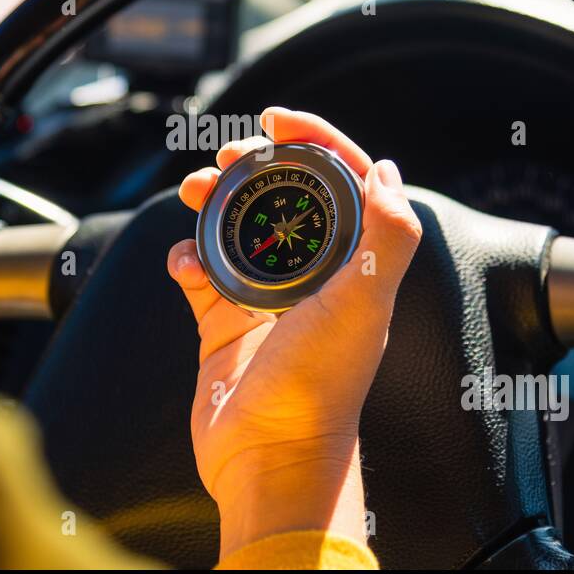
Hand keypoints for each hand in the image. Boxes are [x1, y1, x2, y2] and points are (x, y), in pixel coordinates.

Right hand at [167, 107, 422, 557]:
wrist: (268, 455)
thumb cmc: (319, 384)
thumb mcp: (365, 304)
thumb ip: (389, 236)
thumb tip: (389, 172)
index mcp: (353, 265)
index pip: (340, 181)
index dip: (314, 139)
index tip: (277, 118)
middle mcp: (313, 277)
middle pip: (281, 196)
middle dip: (254, 165)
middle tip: (229, 155)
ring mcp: (266, 299)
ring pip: (236, 228)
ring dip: (214, 202)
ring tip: (194, 190)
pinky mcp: (224, 324)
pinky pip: (201, 274)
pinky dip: (187, 259)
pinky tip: (184, 263)